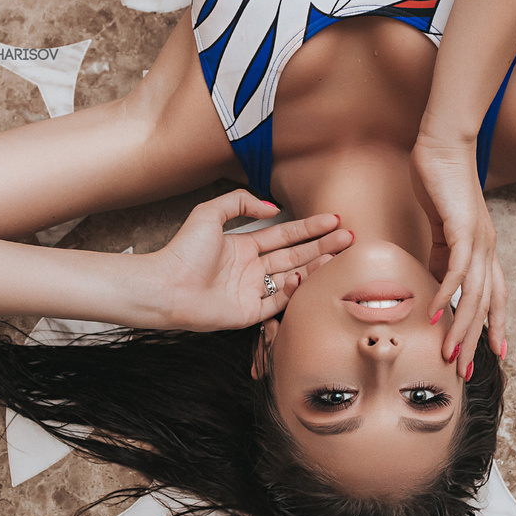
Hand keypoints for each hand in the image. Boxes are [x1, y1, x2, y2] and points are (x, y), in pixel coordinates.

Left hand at [153, 190, 350, 331]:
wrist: (166, 286)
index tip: (333, 220)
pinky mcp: (249, 313)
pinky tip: (306, 275)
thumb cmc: (183, 250)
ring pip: (293, 278)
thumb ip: (240, 202)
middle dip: (323, 246)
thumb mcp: (210, 213)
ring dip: (316, 267)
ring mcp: (252, 292)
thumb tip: (272, 208)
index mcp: (244, 246)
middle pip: (295, 256)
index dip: (310, 227)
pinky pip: (279, 302)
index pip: (285, 235)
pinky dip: (294, 290)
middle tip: (349, 238)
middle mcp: (252, 269)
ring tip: (338, 256)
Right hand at [410, 137, 506, 377]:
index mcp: (483, 249)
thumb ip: (439, 255)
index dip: (492, 327)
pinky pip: (456, 270)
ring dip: (460, 328)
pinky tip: (433, 314)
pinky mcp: (463, 229)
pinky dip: (445, 295)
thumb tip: (435, 283)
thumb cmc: (439, 181)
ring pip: (475, 295)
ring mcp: (478, 240)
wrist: (443, 144)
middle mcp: (487, 249)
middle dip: (475, 341)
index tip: (489, 355)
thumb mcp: (440, 228)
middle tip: (464, 372)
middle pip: (486, 305)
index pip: (493, 296)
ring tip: (448, 354)